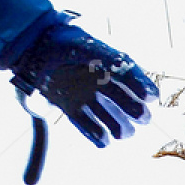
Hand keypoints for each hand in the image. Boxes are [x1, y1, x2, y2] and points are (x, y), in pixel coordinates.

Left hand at [10, 22, 157, 147]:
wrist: (32, 48)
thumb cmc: (62, 43)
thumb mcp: (89, 47)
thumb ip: (110, 58)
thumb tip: (132, 70)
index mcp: (106, 63)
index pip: (130, 78)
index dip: (142, 87)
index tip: (152, 98)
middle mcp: (98, 81)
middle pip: (123, 101)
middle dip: (135, 111)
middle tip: (142, 118)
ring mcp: (85, 96)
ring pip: (108, 116)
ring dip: (118, 126)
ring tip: (124, 133)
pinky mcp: (70, 108)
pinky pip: (86, 126)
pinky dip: (96, 135)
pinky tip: (104, 141)